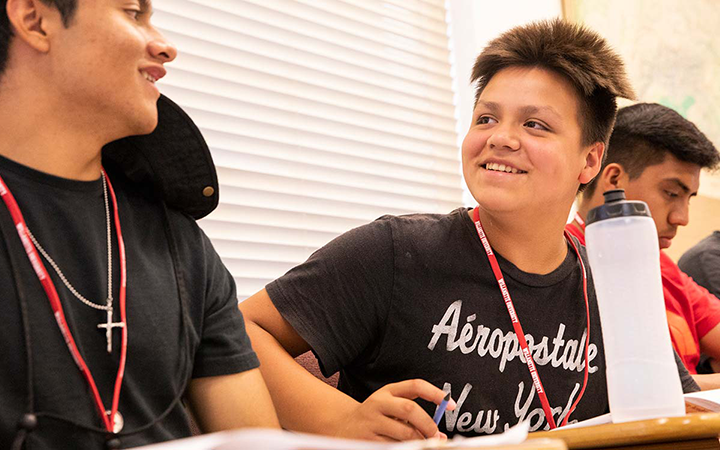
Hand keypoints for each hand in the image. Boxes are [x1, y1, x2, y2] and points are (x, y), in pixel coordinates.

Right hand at [333, 379, 455, 440]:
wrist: (343, 426)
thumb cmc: (376, 417)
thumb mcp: (391, 406)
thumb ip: (414, 414)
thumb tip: (440, 436)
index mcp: (388, 391)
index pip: (416, 385)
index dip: (436, 394)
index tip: (451, 405)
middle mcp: (378, 402)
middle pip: (410, 409)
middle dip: (428, 424)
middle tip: (436, 435)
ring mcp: (371, 421)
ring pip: (404, 433)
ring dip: (418, 441)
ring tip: (420, 443)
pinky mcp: (367, 439)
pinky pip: (393, 446)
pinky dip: (404, 448)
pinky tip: (405, 447)